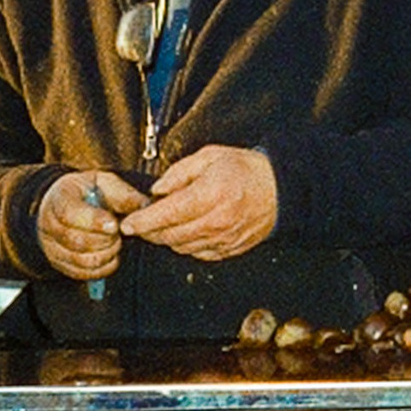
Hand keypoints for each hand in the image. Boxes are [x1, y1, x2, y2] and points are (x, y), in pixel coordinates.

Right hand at [35, 170, 147, 280]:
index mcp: (60, 197)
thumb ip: (123, 195)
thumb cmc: (89, 191)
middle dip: (105, 240)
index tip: (114, 225)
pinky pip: (81, 273)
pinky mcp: (58, 262)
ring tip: (115, 243)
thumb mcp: (106, 184)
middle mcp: (49, 223)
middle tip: (119, 234)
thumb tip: (146, 208)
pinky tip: (111, 256)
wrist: (67, 203)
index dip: (94, 221)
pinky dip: (102, 268)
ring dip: (105, 254)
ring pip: (79, 259)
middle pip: (76, 240)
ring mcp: (51, 245)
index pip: (70, 213)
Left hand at [120, 145, 277, 261]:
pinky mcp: (230, 250)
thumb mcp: (211, 156)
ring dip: (166, 238)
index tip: (128, 223)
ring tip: (163, 224)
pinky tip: (185, 232)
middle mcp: (217, 221)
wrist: (281, 190)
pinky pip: (198, 253)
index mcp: (210, 194)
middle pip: (170, 235)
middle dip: (149, 231)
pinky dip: (185, 245)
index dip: (143, 221)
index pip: (166, 214)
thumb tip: (157, 191)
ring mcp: (224, 239)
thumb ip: (180, 172)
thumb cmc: (246, 169)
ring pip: (181, 247)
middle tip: (140, 223)